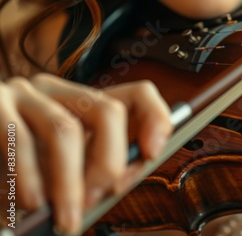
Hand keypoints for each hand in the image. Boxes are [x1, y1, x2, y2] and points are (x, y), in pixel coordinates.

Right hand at [0, 73, 171, 233]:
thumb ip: (94, 167)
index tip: (152, 152)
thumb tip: (122, 179)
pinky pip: (19, 140)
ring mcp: (25, 94)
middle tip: (94, 200)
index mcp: (83, 104)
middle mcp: (59, 91)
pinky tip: (32, 201)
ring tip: (66, 217)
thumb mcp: (63, 167)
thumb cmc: (19, 168)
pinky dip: (30, 178)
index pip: (136, 94)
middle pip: (107, 111)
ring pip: (64, 130)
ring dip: (69, 183)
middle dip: (108, 163)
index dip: (155, 118)